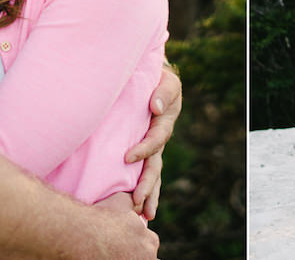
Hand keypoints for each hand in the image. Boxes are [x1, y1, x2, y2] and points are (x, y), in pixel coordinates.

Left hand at [124, 63, 181, 219]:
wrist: (152, 80)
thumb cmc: (158, 80)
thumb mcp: (167, 82)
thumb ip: (163, 92)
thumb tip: (155, 106)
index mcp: (163, 124)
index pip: (155, 140)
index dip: (144, 149)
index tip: (128, 158)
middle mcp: (158, 140)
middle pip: (155, 166)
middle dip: (147, 184)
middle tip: (137, 200)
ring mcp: (150, 148)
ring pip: (151, 174)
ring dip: (148, 194)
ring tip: (144, 215)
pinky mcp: (140, 152)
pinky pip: (142, 173)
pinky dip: (142, 190)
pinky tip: (136, 210)